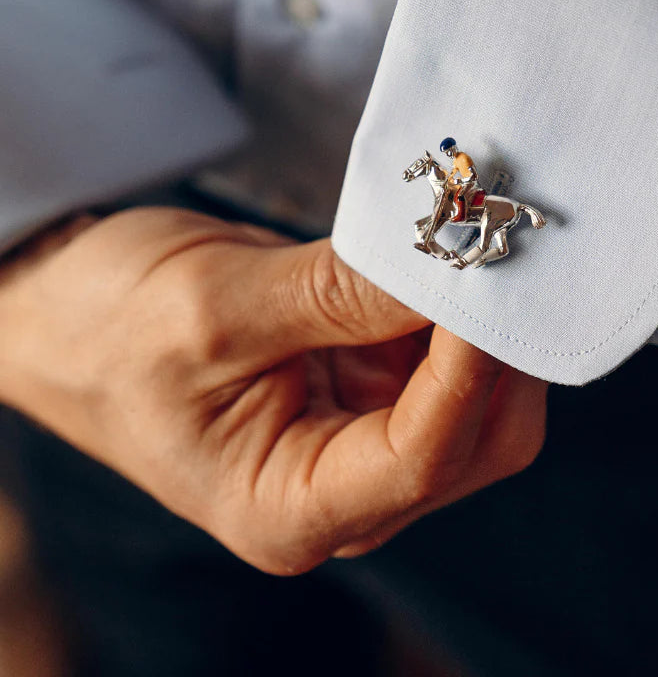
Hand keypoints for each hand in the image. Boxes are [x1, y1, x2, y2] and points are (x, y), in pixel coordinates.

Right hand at [0, 208, 545, 571]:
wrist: (73, 311)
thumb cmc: (108, 330)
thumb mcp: (215, 309)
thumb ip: (338, 296)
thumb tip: (453, 267)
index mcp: (289, 509)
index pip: (419, 459)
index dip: (469, 371)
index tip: (491, 282)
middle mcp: (344, 487)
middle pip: (474, 437)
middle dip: (494, 348)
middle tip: (495, 249)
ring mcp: (366, 434)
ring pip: (478, 393)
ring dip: (483, 319)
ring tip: (470, 237)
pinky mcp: (374, 383)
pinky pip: (446, 350)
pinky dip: (457, 304)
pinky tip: (443, 251)